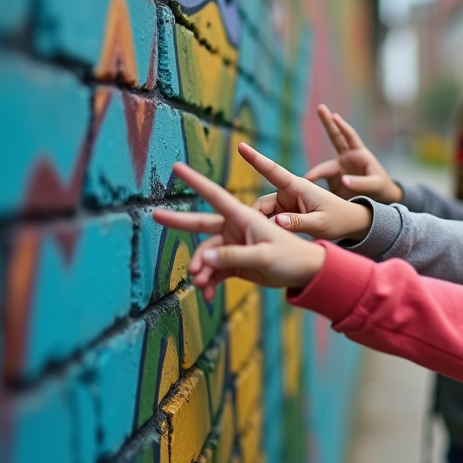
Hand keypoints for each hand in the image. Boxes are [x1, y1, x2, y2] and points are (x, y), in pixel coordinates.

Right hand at [151, 163, 325, 300]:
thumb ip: (233, 257)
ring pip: (207, 255)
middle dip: (179, 222)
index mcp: (244, 217)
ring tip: (201, 284)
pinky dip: (210, 282)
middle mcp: (236, 228)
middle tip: (155, 216)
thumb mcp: (264, 256)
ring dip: (202, 269)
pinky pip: (215, 271)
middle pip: (202, 224)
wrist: (307, 273)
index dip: (196, 181)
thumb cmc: (292, 257)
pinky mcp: (236, 262)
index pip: (215, 195)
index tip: (177, 167)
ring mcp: (235, 245)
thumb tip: (204, 259)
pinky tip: (208, 295)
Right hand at [239, 143, 373, 241]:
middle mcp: (290, 191)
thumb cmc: (339, 219)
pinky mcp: (286, 210)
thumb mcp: (321, 224)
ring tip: (266, 242)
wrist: (349, 222)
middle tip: (253, 236)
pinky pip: (269, 218)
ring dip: (262, 225)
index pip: (274, 171)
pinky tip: (269, 240)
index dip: (256, 159)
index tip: (241, 146)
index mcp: (300, 187)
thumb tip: (275, 221)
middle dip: (256, 218)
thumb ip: (299, 223)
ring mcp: (287, 201)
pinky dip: (267, 227)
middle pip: (263, 203)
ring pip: (264, 213)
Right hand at [305, 104, 403, 202]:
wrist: (379, 199)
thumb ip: (361, 182)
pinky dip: (316, 183)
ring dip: (316, 172)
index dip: (342, 126)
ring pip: (325, 166)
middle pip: (335, 137)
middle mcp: (348, 158)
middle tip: (320, 107)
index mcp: (360, 155)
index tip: (334, 116)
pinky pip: (323, 180)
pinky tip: (307, 188)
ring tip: (308, 178)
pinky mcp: (334, 180)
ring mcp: (339, 168)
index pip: (350, 137)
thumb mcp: (375, 185)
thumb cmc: (381, 188)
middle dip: (327, 122)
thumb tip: (342, 180)